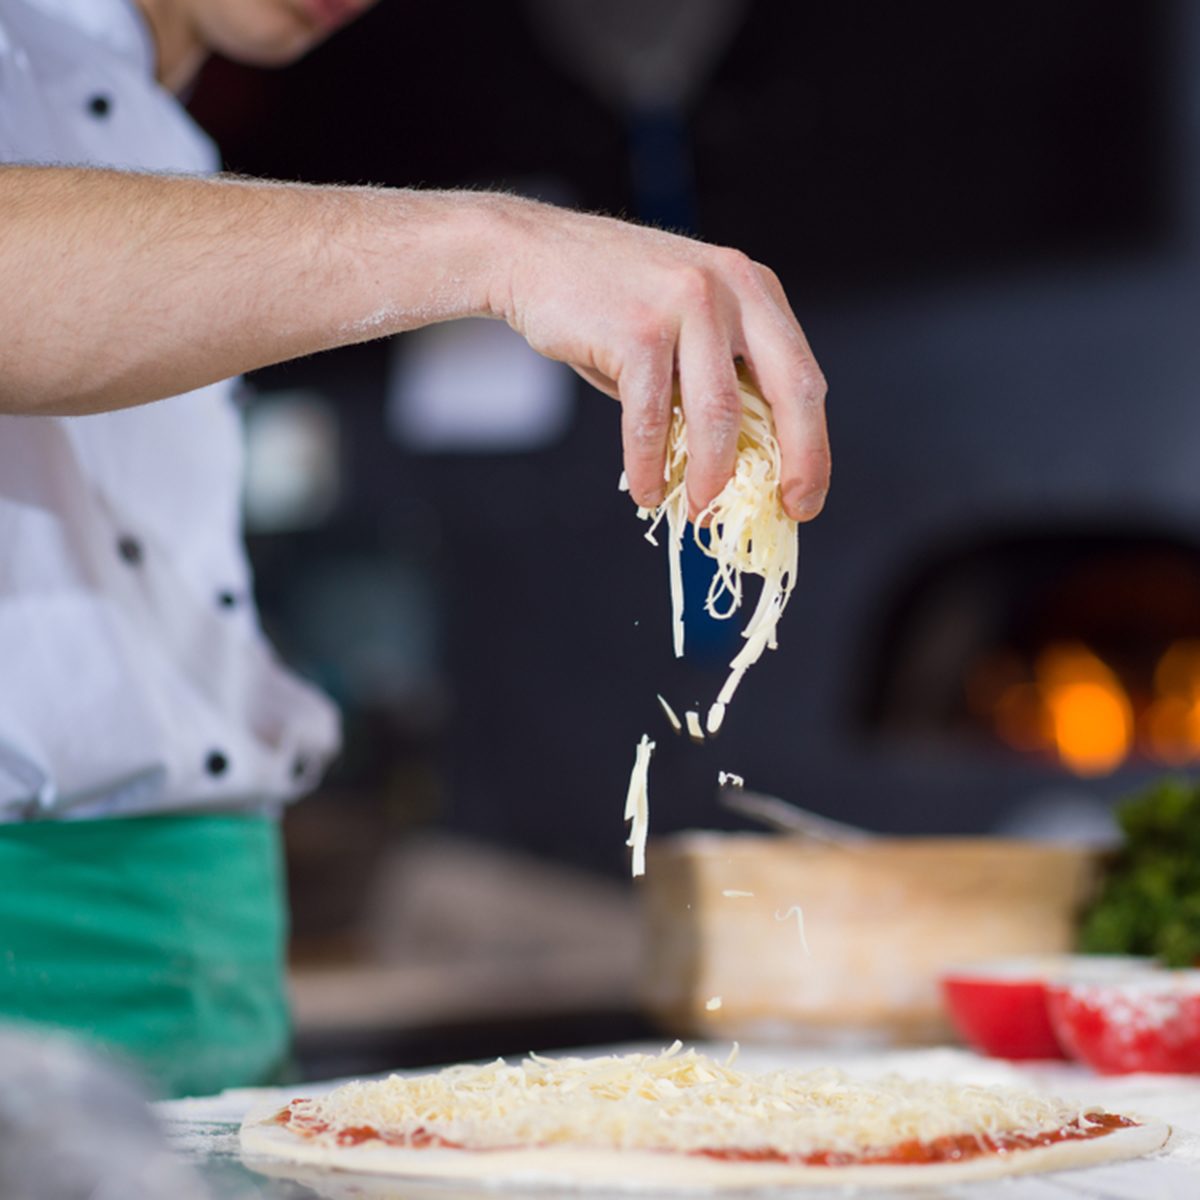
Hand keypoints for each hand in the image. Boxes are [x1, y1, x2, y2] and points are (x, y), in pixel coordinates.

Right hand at [485, 198, 828, 520]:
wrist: (534, 257)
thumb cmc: (609, 304)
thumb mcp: (684, 328)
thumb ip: (715, 379)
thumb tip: (740, 468)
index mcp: (753, 289)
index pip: (803, 376)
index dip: (813, 446)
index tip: (804, 496)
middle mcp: (731, 288)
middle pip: (788, 391)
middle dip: (793, 462)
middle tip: (780, 511)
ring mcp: (686, 303)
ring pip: (719, 414)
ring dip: (711, 477)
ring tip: (698, 511)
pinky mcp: (638, 329)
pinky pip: (652, 419)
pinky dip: (649, 466)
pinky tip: (646, 490)